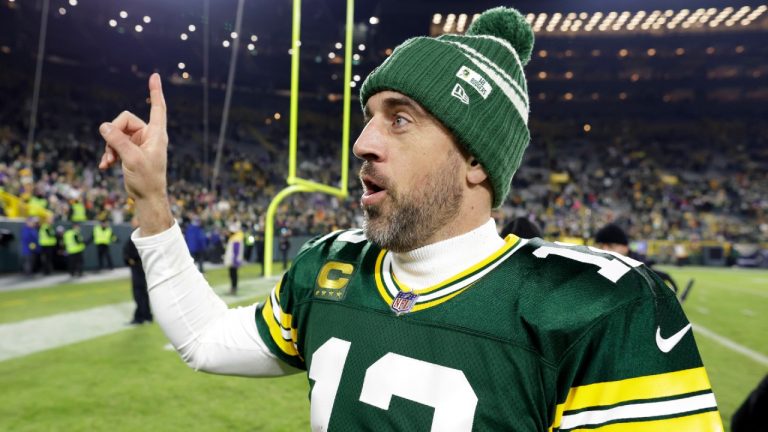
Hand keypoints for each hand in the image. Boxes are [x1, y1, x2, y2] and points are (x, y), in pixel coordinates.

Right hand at [98, 73, 172, 235]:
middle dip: (113, 134)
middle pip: (124, 120)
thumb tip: (104, 125)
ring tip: (109, 161)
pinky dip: (109, 153)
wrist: (147, 198)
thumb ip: (118, 141)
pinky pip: (115, 143)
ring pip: (116, 133)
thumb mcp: (131, 158)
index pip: (157, 107)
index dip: (155, 92)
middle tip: (111, 151)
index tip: (154, 75)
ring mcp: (139, 142)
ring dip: (109, 146)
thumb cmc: (146, 179)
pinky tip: (105, 165)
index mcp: (156, 134)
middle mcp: (148, 135)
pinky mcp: (131, 150)